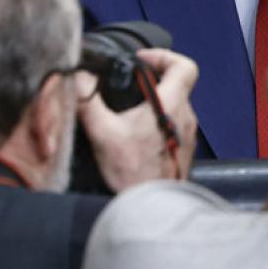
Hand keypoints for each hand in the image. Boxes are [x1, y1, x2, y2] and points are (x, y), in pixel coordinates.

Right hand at [78, 47, 198, 191]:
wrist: (150, 212)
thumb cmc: (132, 175)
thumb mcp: (103, 134)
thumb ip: (89, 102)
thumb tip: (79, 78)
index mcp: (172, 105)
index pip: (185, 66)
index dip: (164, 56)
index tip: (141, 60)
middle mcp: (186, 118)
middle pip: (177, 85)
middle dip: (152, 81)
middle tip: (128, 87)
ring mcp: (188, 137)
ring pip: (175, 108)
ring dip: (154, 105)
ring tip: (128, 114)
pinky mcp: (183, 153)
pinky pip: (174, 128)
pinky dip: (157, 125)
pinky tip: (136, 139)